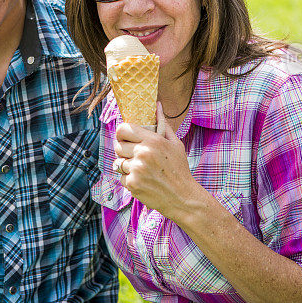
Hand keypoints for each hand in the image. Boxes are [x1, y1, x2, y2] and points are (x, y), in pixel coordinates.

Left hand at [114, 104, 196, 218]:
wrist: (183, 197)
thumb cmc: (179, 169)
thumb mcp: (175, 144)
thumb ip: (163, 124)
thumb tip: (157, 105)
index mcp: (152, 140)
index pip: (122, 129)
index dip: (122, 134)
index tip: (126, 139)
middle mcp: (142, 153)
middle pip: (117, 146)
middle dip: (124, 151)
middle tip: (135, 157)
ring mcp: (136, 169)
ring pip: (118, 162)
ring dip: (126, 167)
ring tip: (141, 170)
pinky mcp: (132, 184)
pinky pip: (121, 177)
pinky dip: (129, 180)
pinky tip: (143, 181)